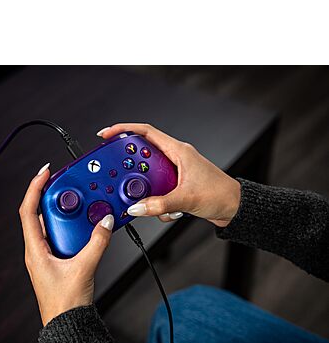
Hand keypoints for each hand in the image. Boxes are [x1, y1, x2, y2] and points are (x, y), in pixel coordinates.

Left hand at [19, 163, 113, 325]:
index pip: (28, 211)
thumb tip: (105, 222)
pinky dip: (70, 227)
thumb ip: (97, 243)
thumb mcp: (84, 268)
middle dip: (51, 197)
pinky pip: (60, 236)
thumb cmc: (65, 303)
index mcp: (35, 250)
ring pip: (51, 225)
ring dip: (62, 212)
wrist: (66, 323)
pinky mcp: (56, 260)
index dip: (34, 188)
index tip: (44, 173)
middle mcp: (37, 250)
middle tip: (65, 184)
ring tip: (77, 202)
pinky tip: (83, 226)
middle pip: (39, 214)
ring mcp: (46, 255)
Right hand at [97, 124, 240, 226]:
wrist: (234, 208)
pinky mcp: (175, 187)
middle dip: (133, 172)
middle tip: (124, 180)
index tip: (107, 134)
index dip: (124, 130)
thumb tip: (137, 207)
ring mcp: (174, 173)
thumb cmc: (220, 194)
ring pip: (148, 179)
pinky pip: (156, 193)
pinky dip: (158, 205)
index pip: (146, 132)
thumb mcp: (185, 199)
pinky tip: (170, 211)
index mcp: (178, 151)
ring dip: (147, 194)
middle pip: (142, 158)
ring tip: (154, 203)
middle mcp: (174, 159)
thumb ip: (158, 204)